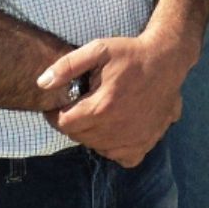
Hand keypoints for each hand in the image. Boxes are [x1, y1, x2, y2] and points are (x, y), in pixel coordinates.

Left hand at [39, 31, 188, 166]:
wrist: (167, 60)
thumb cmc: (130, 53)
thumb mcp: (97, 50)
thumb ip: (66, 66)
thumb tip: (41, 84)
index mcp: (101, 107)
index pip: (63, 124)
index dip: (56, 114)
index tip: (60, 104)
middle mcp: (116, 129)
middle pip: (79, 137)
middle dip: (75, 122)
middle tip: (82, 104)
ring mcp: (133, 140)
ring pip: (98, 147)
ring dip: (93, 134)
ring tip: (100, 113)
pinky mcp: (145, 143)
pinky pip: (122, 157)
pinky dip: (116, 148)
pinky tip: (117, 129)